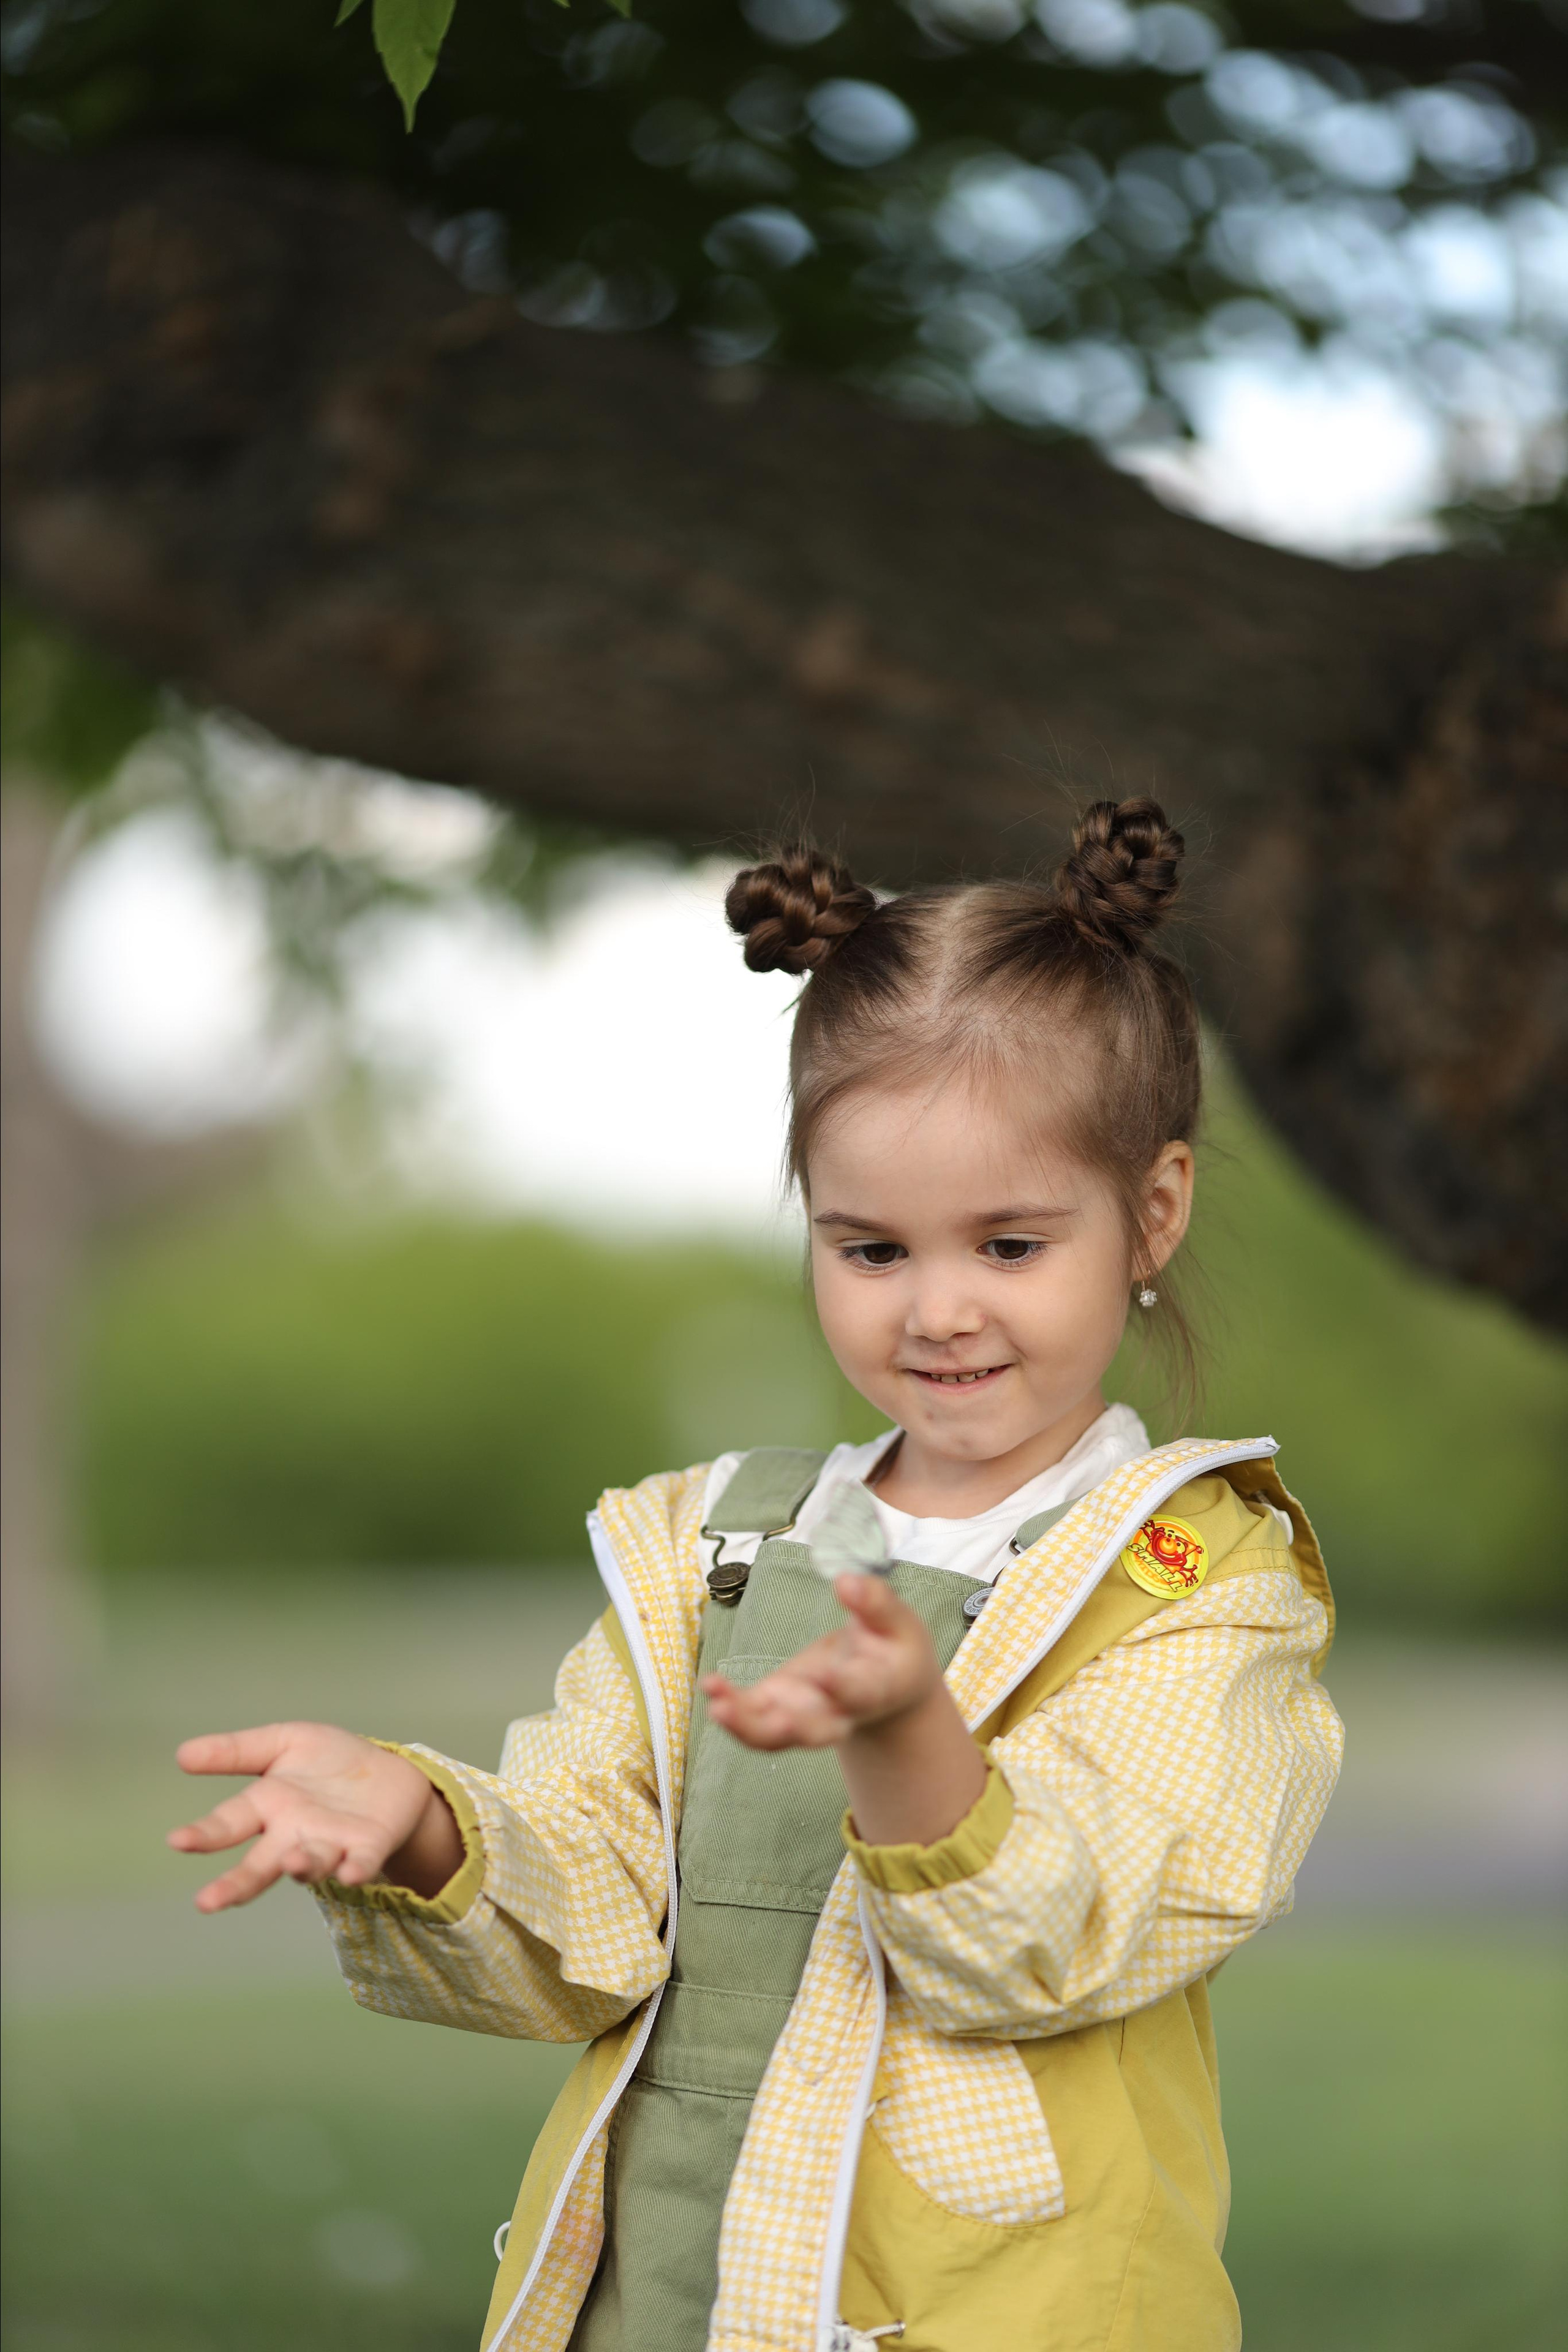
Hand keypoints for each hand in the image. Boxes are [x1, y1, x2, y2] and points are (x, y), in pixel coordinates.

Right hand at [168, 1721, 462, 1911]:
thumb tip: (181, 1754)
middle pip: (260, 1863)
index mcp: (267, 1806)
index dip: (204, 1833)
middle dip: (236, 1883)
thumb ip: (235, 1751)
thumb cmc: (326, 1761)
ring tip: (291, 1863)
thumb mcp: (282, 1743)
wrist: (387, 1769)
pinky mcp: (368, 1847)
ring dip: (301, 1866)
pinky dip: (354, 1869)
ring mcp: (330, 1844)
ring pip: (310, 1863)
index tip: (177, 1840)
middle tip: (207, 1902)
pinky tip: (350, 1874)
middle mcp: (293, 1834)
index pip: (229, 1823)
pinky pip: (359, 1862)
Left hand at [701, 1576, 988, 1847]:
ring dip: (745, 1726)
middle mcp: (840, 1713)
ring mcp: (806, 1715)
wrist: (889, 1685)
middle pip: (815, 1732)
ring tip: (717, 1707)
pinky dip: (730, 1708)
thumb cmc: (895, 1647)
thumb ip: (876, 1602)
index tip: (825, 1674)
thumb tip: (846, 1580)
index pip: (860, 1694)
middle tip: (774, 1720)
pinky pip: (753, 1717)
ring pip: (775, 1736)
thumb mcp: (899, 1621)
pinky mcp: (780, 1706)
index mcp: (877, 1690)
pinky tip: (710, 1686)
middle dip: (789, 1727)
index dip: (843, 1688)